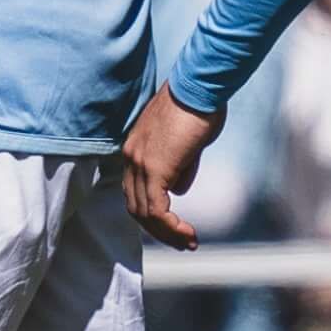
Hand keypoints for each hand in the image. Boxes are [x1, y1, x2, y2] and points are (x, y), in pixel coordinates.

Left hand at [121, 87, 222, 248]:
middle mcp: (131, 157)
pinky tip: (187, 233)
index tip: (175, 226)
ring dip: (167, 233)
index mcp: (135, 150)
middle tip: (183, 242)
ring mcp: (140, 163)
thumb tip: (178, 189)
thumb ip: (181, 167)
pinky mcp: (154, 169)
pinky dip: (171, 227)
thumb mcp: (188, 144)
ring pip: (145, 213)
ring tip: (189, 243)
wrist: (199, 87)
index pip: (135, 192)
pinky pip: (157, 210)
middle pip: (136, 206)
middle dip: (159, 230)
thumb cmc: (200, 107)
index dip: (153, 214)